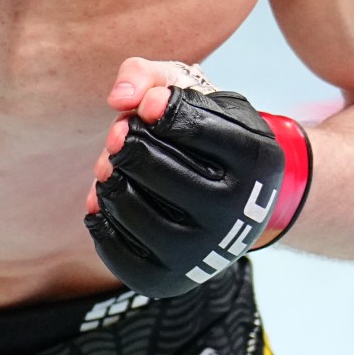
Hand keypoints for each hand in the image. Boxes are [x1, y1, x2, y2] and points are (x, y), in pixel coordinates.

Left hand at [83, 57, 313, 298]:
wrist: (239, 206)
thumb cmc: (212, 140)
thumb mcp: (199, 94)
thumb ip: (153, 75)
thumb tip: (122, 97)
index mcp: (255, 158)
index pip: (185, 121)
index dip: (153, 106)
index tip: (147, 107)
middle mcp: (234, 211)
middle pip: (147, 163)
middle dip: (125, 141)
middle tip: (123, 136)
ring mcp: (201, 252)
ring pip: (125, 202)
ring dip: (109, 176)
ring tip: (117, 167)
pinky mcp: (166, 279)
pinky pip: (109, 241)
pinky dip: (99, 212)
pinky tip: (114, 196)